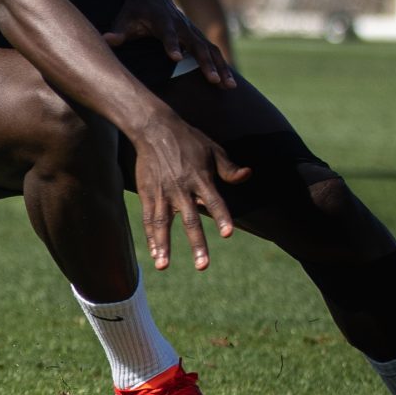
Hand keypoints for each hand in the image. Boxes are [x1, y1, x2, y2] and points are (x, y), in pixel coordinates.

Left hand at [102, 0, 234, 87]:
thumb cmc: (135, 10)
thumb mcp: (124, 18)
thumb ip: (118, 31)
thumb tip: (106, 40)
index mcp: (163, 21)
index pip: (168, 34)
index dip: (172, 44)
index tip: (176, 58)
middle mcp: (182, 26)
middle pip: (196, 44)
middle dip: (205, 63)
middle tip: (214, 81)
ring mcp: (192, 31)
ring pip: (210, 49)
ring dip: (221, 67)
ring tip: (229, 87)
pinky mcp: (197, 36)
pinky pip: (213, 51)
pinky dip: (222, 66)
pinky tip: (229, 83)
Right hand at [127, 112, 246, 271]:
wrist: (153, 128)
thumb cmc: (187, 139)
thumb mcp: (212, 149)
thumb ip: (229, 167)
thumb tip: (247, 175)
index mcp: (201, 178)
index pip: (215, 202)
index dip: (222, 218)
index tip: (228, 235)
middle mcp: (182, 188)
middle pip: (190, 220)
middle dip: (197, 244)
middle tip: (203, 266)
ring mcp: (162, 192)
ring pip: (163, 223)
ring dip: (163, 246)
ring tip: (163, 266)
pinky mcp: (147, 193)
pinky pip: (149, 218)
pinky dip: (151, 236)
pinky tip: (155, 254)